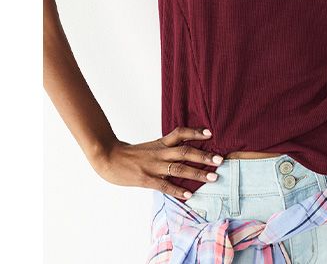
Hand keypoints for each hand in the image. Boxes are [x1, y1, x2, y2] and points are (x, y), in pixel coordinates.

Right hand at [89, 127, 223, 199]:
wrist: (106, 157)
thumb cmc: (128, 155)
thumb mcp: (148, 147)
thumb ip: (164, 149)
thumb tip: (182, 152)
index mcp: (159, 143)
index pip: (179, 133)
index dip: (195, 132)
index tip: (210, 134)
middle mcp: (158, 153)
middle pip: (184, 151)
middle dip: (203, 156)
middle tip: (220, 160)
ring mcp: (152, 166)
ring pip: (178, 168)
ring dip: (197, 173)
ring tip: (212, 177)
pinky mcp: (145, 179)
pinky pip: (164, 185)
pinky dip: (177, 190)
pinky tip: (189, 194)